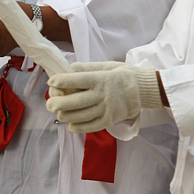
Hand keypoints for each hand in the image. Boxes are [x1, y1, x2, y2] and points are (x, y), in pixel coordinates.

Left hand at [45, 63, 161, 131]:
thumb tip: (67, 69)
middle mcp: (103, 94)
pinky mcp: (110, 120)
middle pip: (75, 101)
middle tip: (49, 104)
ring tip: (58, 113)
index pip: (77, 80)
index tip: (51, 82)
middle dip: (58, 103)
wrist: (144, 89)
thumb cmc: (123, 75)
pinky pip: (91, 126)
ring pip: (81, 115)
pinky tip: (70, 125)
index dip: (62, 81)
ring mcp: (107, 109)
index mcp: (101, 79)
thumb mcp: (106, 65)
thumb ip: (87, 68)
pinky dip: (78, 127)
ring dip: (65, 116)